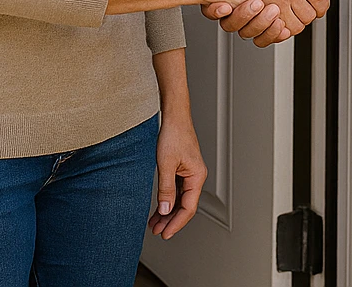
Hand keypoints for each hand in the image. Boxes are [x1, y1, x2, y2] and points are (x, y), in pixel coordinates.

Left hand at [148, 105, 206, 239]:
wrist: (174, 117)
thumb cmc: (174, 135)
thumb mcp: (166, 165)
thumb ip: (166, 189)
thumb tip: (165, 209)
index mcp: (197, 176)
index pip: (188, 208)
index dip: (176, 223)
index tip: (165, 234)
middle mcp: (195, 177)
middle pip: (185, 206)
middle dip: (170, 221)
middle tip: (157, 232)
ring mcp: (189, 174)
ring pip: (179, 200)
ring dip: (167, 212)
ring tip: (154, 224)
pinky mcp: (182, 170)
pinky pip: (176, 191)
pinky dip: (167, 201)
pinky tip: (158, 209)